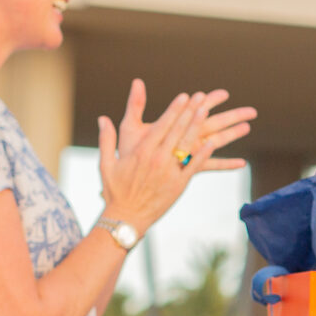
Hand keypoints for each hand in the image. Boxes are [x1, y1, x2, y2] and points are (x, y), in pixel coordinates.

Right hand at [95, 79, 255, 233]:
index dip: (174, 110)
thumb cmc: (115, 191)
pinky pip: (193, 167)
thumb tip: (102, 119)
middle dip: (189, 112)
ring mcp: (169, 172)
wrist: (127, 217)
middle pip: (177, 131)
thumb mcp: (106, 164)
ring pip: (186, 145)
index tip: (184, 97)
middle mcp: (157, 159)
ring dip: (198, 127)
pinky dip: (203, 154)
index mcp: (141, 152)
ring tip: (207, 112)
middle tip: (201, 98)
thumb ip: (107, 139)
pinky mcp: (179, 185)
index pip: (161, 125)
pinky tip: (213, 143)